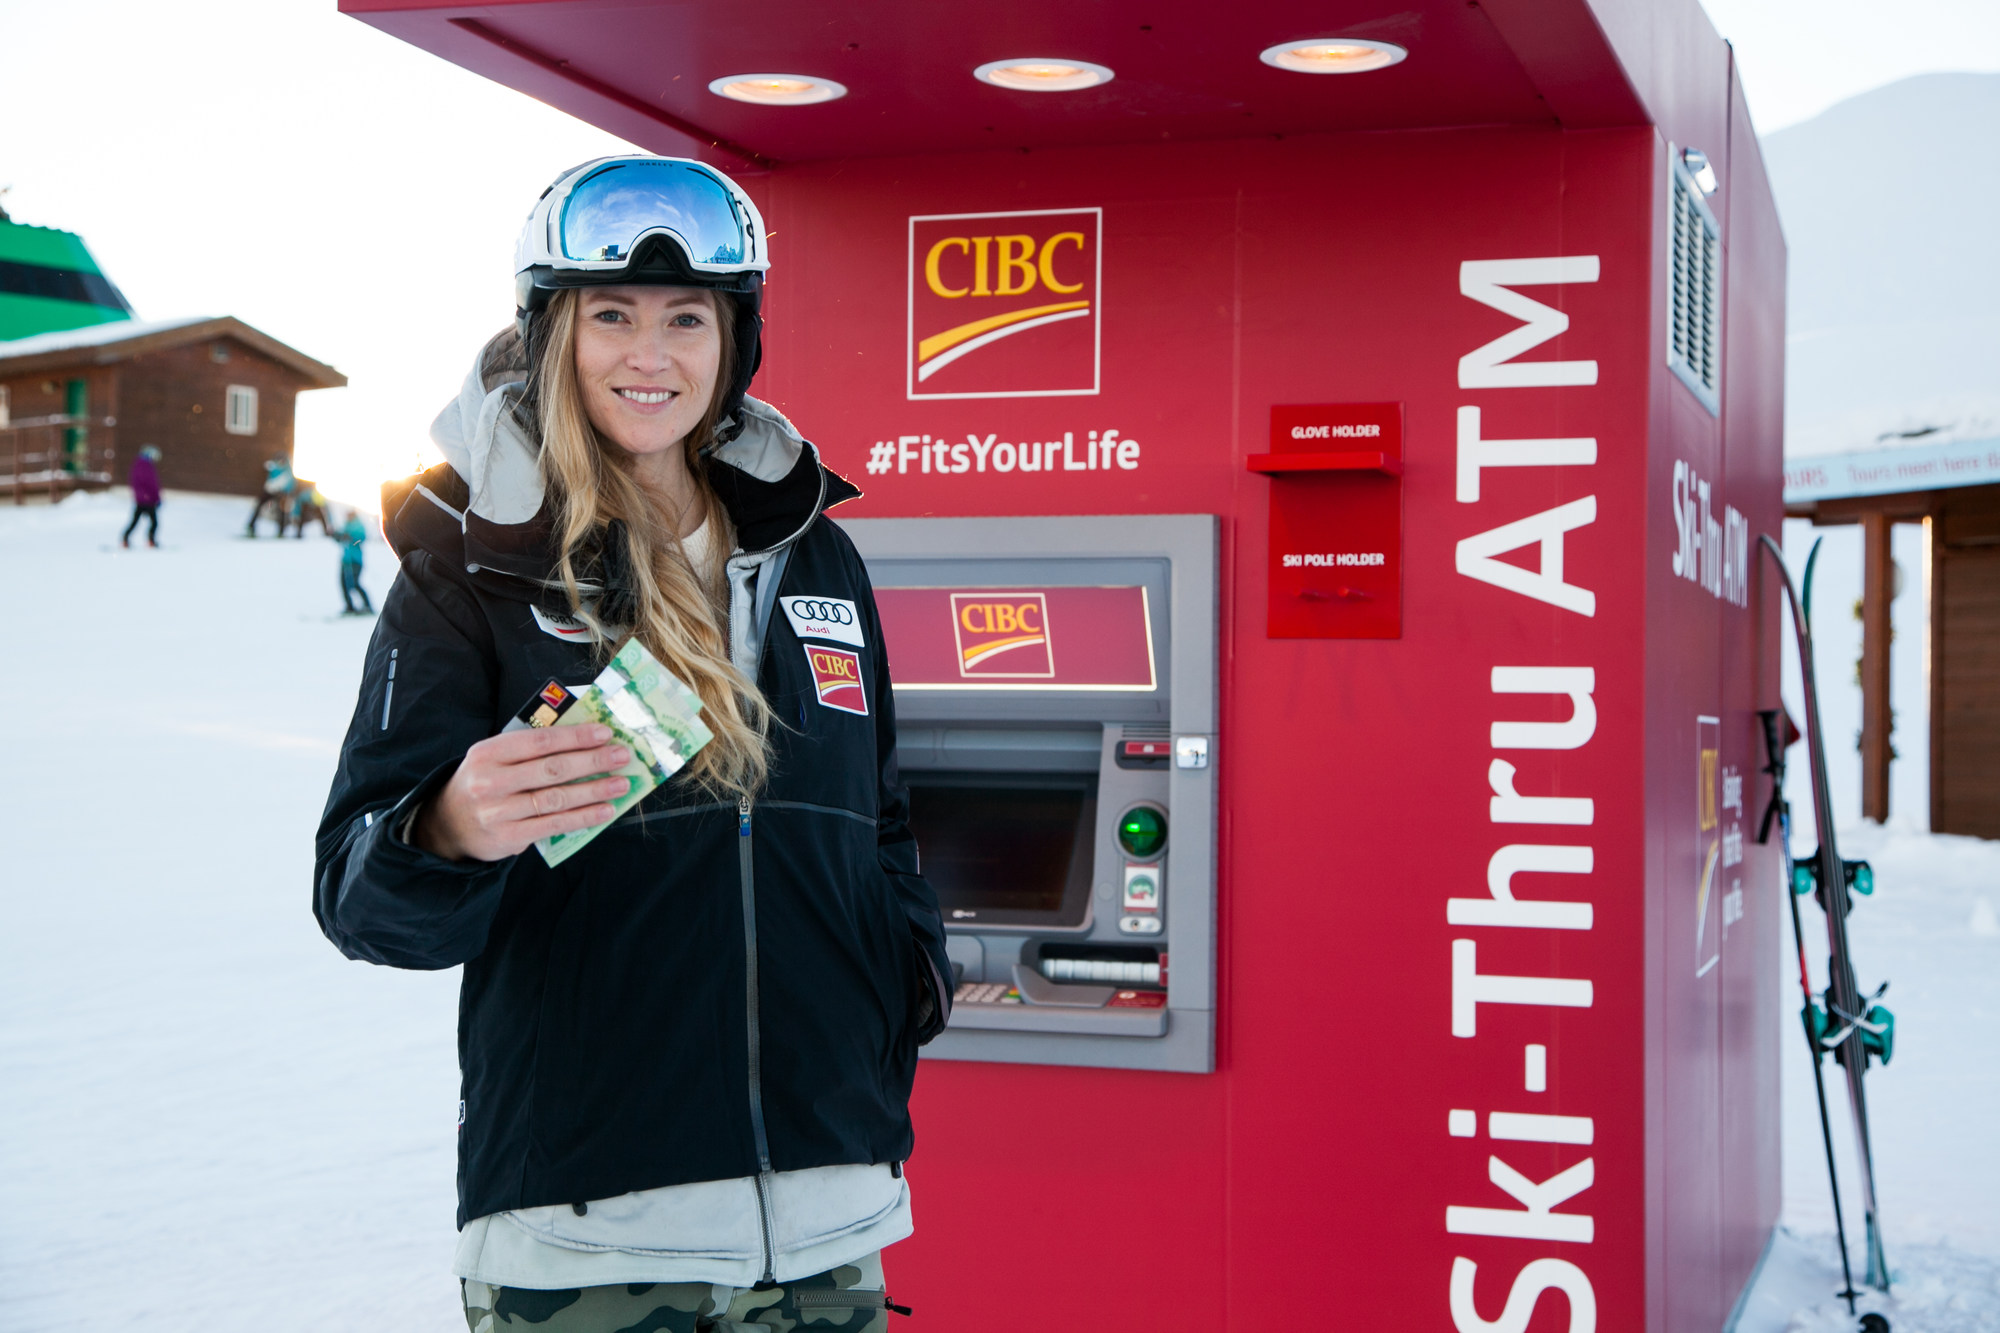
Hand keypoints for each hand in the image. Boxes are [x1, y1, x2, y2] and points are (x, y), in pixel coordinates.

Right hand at [413, 723, 630, 861]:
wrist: (449, 823)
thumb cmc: (486, 782)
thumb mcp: (496, 758)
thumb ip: (531, 749)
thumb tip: (585, 740)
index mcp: (489, 752)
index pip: (540, 741)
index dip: (575, 737)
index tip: (605, 733)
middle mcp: (491, 781)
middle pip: (552, 769)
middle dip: (593, 761)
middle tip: (623, 756)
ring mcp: (499, 811)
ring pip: (556, 798)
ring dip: (594, 790)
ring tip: (622, 784)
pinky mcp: (509, 836)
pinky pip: (554, 824)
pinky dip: (584, 817)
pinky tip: (605, 810)